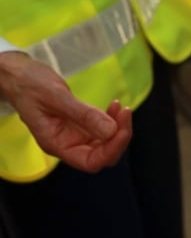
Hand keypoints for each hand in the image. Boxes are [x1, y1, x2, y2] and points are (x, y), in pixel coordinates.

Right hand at [0, 52, 132, 172]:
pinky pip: (103, 128)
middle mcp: (68, 144)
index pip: (91, 161)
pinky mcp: (80, 124)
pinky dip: (113, 119)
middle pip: (103, 154)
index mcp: (57, 144)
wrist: (18, 75)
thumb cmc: (29, 85)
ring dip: (118, 127)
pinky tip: (114, 106)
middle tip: (124, 113)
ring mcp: (75, 134)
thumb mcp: (56, 97)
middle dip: (119, 136)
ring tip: (120, 107)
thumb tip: (111, 130)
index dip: (111, 150)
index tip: (120, 129)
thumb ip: (84, 115)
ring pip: (106, 142)